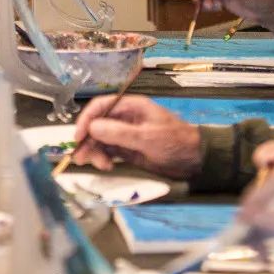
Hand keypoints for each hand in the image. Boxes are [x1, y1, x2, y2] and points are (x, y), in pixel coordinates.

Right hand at [71, 95, 201, 178]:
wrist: (195, 160)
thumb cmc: (175, 142)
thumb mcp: (147, 137)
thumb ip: (120, 133)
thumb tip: (92, 128)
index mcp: (131, 107)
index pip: (101, 106)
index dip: (86, 119)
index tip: (78, 137)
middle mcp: (126, 119)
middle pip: (97, 125)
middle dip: (88, 140)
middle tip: (82, 158)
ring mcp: (126, 135)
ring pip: (101, 140)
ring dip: (95, 151)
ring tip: (99, 165)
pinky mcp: (129, 150)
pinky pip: (109, 152)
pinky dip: (104, 158)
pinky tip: (107, 167)